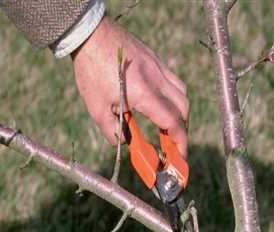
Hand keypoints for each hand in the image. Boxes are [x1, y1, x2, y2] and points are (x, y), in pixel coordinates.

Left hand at [71, 17, 188, 157]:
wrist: (90, 34)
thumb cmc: (91, 70)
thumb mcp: (96, 108)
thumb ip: (112, 131)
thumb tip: (125, 143)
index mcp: (144, 93)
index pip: (172, 122)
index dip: (180, 142)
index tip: (180, 156)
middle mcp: (157, 80)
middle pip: (183, 109)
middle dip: (181, 129)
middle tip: (171, 143)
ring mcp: (159, 67)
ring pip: (182, 93)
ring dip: (179, 112)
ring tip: (167, 124)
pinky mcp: (156, 59)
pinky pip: (173, 81)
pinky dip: (173, 96)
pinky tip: (159, 102)